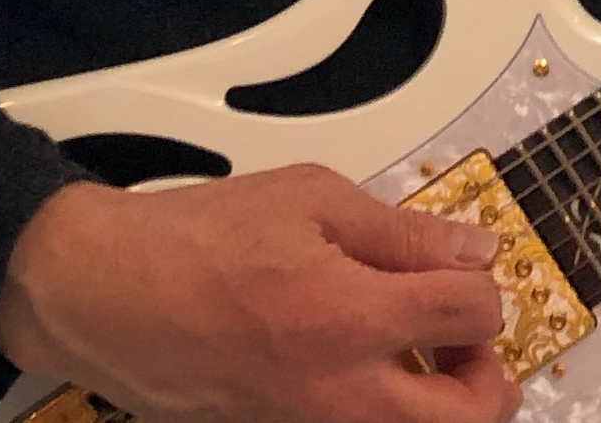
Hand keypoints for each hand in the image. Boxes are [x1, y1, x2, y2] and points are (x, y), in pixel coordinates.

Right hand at [0, 166, 520, 422]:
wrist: (110, 295)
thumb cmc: (195, 240)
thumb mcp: (308, 198)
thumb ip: (399, 231)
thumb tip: (470, 250)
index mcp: (349, 317)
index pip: (469, 315)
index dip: (484, 283)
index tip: (470, 264)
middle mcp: (339, 392)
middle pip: (465, 419)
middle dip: (490, 380)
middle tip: (473, 338)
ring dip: (443, 405)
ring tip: (431, 356)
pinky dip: (387, 409)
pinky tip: (373, 364)